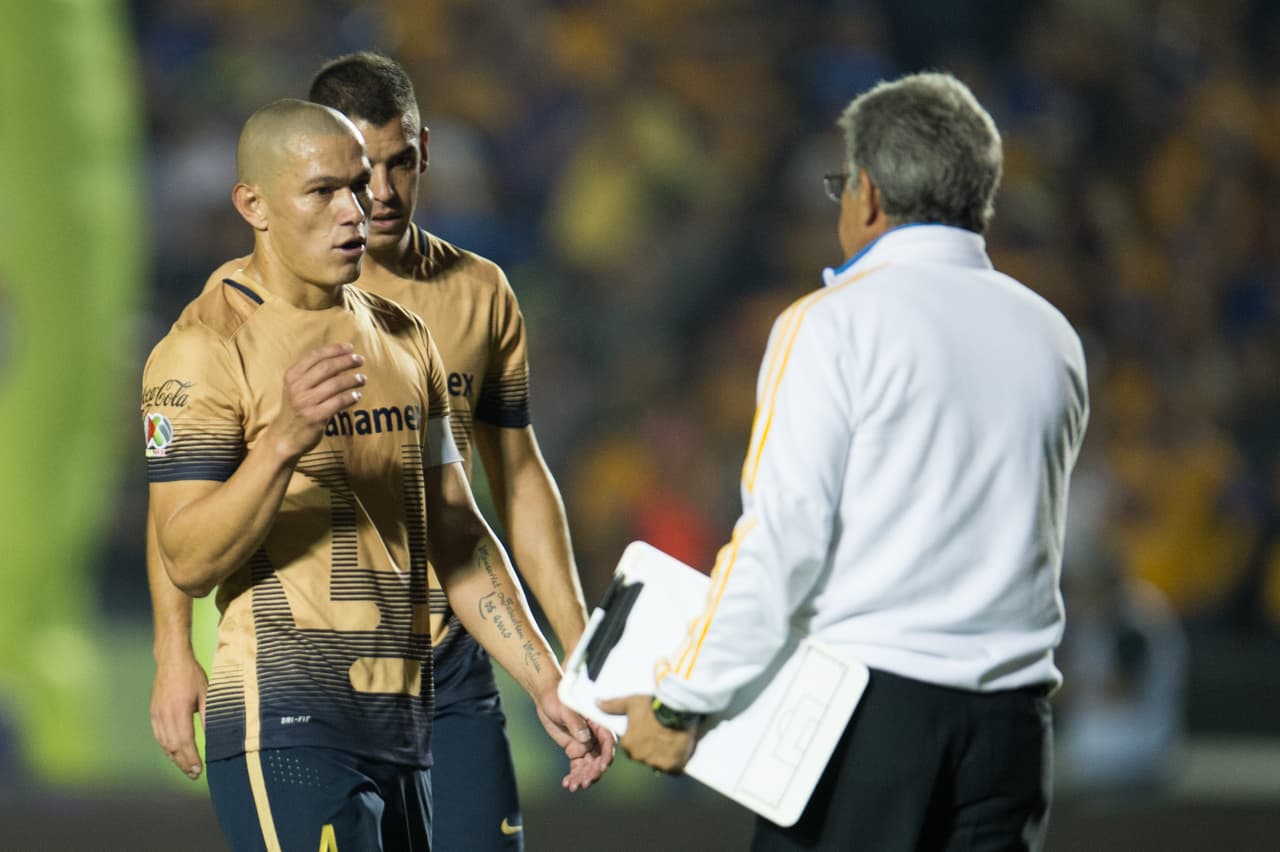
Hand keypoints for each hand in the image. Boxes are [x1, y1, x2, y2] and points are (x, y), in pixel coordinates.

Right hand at [150, 652, 207, 779]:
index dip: (191, 758)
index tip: (199, 770)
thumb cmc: (191, 675)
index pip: (185, 742)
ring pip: (164, 744)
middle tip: (194, 774)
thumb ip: (208, 714)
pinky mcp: (153, 713)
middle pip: (173, 747)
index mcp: (179, 711)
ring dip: (174, 758)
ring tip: (185, 768)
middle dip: (183, 763)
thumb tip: (213, 734)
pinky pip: (158, 736)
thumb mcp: (206, 693)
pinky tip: (174, 754)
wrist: (171, 660)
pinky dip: (166, 748)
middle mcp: (165, 715)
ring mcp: (157, 715)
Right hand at [265, 343, 366, 460]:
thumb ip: (312, 373)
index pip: (315, 356)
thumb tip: (340, 357)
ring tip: (362, 379)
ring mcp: (305, 403)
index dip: (334, 349)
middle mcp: (296, 388)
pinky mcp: (314, 418)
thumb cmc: (296, 408)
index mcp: (292, 376)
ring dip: (352, 379)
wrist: (285, 437)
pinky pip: (338, 403)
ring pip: (335, 384)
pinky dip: (350, 397)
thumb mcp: (297, 387)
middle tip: (360, 360)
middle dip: (346, 361)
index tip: (350, 347)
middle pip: (327, 368)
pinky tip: (357, 396)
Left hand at [535, 688, 613, 790]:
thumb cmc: (558, 697)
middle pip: (600, 758)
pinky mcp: (575, 751)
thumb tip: (585, 738)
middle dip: (594, 772)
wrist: (546, 699)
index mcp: (598, 723)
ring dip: (584, 777)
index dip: (607, 755)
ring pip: (590, 766)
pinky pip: (578, 767)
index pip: (608, 741)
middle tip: (584, 782)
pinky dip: (574, 776)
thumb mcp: (565, 708)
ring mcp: (586, 745)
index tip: (602, 767)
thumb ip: (575, 722)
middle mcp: (595, 736)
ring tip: (574, 786)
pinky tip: (567, 784)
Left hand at [597, 694, 696, 774]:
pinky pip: (674, 769)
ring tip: (674, 738)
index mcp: (628, 745)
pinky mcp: (673, 766)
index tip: (650, 730)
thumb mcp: (630, 703)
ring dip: (665, 755)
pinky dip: (677, 762)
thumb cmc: (651, 706)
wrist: (675, 709)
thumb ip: (612, 706)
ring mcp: (657, 763)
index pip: (632, 747)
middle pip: (646, 756)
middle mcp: (640, 757)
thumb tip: (597, 703)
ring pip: (660, 764)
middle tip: (663, 733)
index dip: (642, 739)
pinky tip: (680, 748)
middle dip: (653, 748)